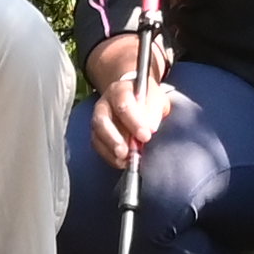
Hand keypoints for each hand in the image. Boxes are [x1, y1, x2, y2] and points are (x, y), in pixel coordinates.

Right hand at [84, 42, 170, 167]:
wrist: (134, 97)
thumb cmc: (147, 98)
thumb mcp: (156, 98)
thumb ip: (154, 110)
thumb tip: (150, 128)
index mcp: (119, 90)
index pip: (123, 104)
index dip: (134, 122)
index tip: (146, 136)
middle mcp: (104, 103)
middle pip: (102, 120)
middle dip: (114, 138)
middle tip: (127, 152)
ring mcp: (98, 119)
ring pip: (97, 134)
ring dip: (110, 149)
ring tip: (124, 161)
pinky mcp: (97, 133)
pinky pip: (98, 146)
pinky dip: (108, 156)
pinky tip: (121, 162)